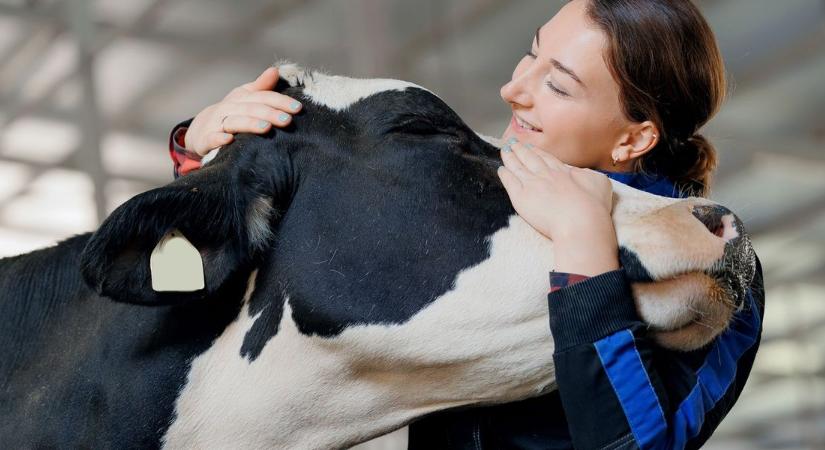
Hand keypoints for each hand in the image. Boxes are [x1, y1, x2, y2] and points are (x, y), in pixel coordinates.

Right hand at [184, 66, 302, 155]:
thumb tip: (275, 70)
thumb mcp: (244, 99)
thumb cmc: (231, 113)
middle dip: (269, 113)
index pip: (262, 97)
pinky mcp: (205, 140)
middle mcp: (228, 108)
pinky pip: (211, 138)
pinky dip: (218, 138)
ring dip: (249, 124)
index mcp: (240, 98)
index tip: (298, 108)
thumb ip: (261, 87)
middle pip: (250, 109)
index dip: (280, 101)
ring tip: (266, 128)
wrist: (201, 129)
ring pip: (234, 122)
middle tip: (287, 120)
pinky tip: (229, 140)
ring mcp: (216, 124)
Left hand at [496, 138, 614, 240]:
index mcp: (564, 171)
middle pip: (530, 158)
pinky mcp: (521, 197)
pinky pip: (510, 182)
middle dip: (521, 149)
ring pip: (517, 167)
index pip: (547, 158)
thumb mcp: (600, 182)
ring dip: (510, 157)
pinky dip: (505, 175)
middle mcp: (546, 174)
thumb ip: (586, 174)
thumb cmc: (594, 206)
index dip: (537, 151)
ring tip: (504, 150)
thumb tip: (578, 172)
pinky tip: (501, 170)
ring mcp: (532, 184)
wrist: (581, 221)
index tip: (530, 147)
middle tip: (512, 142)